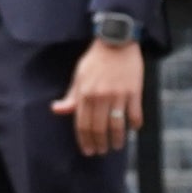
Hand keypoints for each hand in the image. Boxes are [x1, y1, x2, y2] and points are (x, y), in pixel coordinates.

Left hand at [50, 39, 143, 156]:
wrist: (116, 41)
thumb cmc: (95, 60)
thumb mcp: (79, 76)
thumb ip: (71, 97)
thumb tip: (57, 110)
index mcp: (84, 94)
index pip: (82, 124)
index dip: (85, 141)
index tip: (88, 150)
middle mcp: (100, 97)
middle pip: (99, 128)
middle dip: (99, 144)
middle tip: (101, 151)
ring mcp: (118, 95)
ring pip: (117, 125)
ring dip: (117, 140)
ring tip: (117, 146)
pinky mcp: (134, 91)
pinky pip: (134, 114)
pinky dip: (134, 125)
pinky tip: (133, 130)